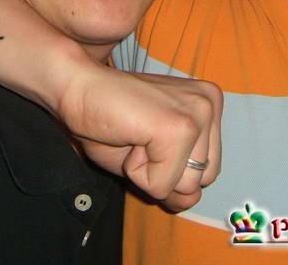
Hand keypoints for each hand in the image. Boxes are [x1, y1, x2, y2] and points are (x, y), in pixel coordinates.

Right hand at [57, 66, 222, 207]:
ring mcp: (198, 113)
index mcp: (209, 105)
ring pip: (186, 186)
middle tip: (139, 138)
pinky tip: (129, 138)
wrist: (77, 87)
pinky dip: (137, 173)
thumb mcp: (153, 155)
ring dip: (150, 172)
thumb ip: (179, 180)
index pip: (208, 169)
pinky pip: (162, 184)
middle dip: (165, 171)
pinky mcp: (180, 127)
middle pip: (203, 179)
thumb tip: (191, 199)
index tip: (146, 135)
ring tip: (135, 136)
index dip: (170, 166)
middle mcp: (210, 104)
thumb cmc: (110, 119)